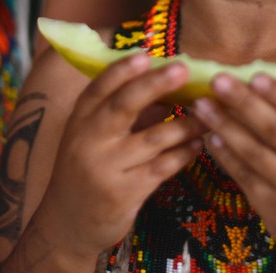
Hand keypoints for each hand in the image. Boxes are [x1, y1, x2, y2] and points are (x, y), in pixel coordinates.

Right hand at [30, 53, 205, 262]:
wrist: (67, 221)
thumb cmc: (86, 168)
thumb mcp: (92, 136)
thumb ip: (124, 112)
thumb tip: (165, 86)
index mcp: (80, 119)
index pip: (99, 87)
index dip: (122, 69)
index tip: (146, 53)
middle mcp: (89, 140)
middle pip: (123, 106)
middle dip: (154, 85)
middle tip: (183, 69)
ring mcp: (106, 167)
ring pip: (153, 138)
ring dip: (184, 123)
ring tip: (208, 113)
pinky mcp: (124, 193)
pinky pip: (162, 167)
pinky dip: (183, 153)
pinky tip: (199, 143)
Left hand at [192, 73, 275, 270]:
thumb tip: (266, 88)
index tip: (254, 74)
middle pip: (275, 128)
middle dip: (243, 102)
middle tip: (217, 80)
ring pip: (254, 151)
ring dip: (225, 126)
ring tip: (202, 106)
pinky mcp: (272, 206)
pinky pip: (244, 175)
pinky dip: (225, 155)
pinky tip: (210, 138)